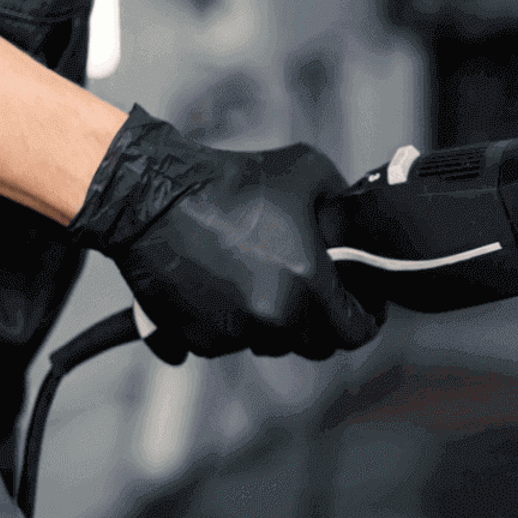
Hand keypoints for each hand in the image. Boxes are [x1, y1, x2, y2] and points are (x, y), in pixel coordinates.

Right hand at [68, 106, 382, 363]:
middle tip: (312, 294)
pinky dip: (233, 326)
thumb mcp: (308, 172)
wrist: (153, 197)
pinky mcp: (198, 338)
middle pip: (316, 345)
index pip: (355, 332)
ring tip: (265, 285)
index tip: (359, 307)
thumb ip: (344, 205)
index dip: (365, 319)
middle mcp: (272, 316)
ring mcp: (233, 332)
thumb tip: (358, 225)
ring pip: (272, 345)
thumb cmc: (228, 182)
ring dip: (275, 325)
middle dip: (320, 323)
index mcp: (307, 283)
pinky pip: (230, 345)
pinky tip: (229, 291)